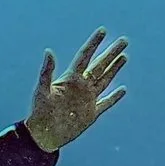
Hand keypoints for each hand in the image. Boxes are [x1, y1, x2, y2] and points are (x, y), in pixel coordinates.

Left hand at [24, 30, 129, 152]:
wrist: (43, 135)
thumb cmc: (39, 111)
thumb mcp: (42, 90)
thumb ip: (47, 71)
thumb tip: (48, 51)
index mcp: (70, 78)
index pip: (85, 56)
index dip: (94, 43)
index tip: (103, 30)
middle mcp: (81, 86)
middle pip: (99, 65)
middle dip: (111, 53)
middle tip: (124, 41)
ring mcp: (87, 99)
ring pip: (105, 80)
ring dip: (114, 69)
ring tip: (124, 56)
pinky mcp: (91, 113)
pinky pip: (106, 103)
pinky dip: (114, 97)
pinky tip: (122, 89)